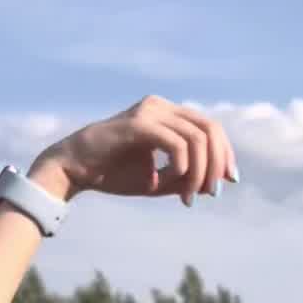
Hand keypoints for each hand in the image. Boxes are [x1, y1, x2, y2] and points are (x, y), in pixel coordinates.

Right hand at [28, 96, 236, 208]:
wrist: (74, 170)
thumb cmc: (112, 174)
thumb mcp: (158, 180)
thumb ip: (186, 179)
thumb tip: (218, 184)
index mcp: (167, 115)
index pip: (211, 128)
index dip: (225, 154)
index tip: (228, 181)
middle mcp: (161, 107)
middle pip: (210, 129)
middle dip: (217, 163)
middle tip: (212, 192)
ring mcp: (150, 111)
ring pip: (197, 138)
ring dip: (199, 172)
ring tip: (187, 196)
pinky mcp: (139, 124)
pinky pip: (176, 144)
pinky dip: (181, 167)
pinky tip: (168, 183)